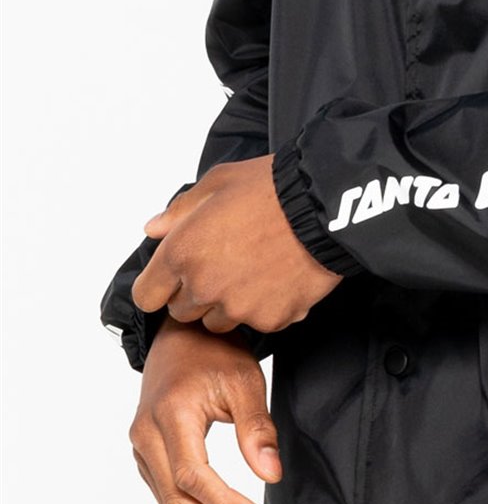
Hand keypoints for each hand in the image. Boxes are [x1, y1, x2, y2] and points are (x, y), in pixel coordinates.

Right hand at [129, 318, 281, 503]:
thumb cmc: (213, 352)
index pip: (192, 476)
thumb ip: (256, 428)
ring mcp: (143, 452)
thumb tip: (271, 475)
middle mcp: (147, 438)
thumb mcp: (244, 379)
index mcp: (169, 416)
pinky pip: (169, 501)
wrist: (180, 336)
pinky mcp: (149, 460)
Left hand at [132, 154, 341, 334]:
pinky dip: (265, 306)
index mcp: (182, 253)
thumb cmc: (272, 188)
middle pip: (182, 312)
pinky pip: (258, 322)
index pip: (147, 296)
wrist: (325, 209)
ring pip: (218, 322)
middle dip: (196, 293)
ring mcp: (238, 308)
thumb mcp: (219, 181)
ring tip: (254, 272)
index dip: (160, 285)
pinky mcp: (270, 320)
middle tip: (225, 265)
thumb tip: (155, 229)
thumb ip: (180, 210)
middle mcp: (204, 287)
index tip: (175, 276)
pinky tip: (279, 278)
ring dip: (228, 304)